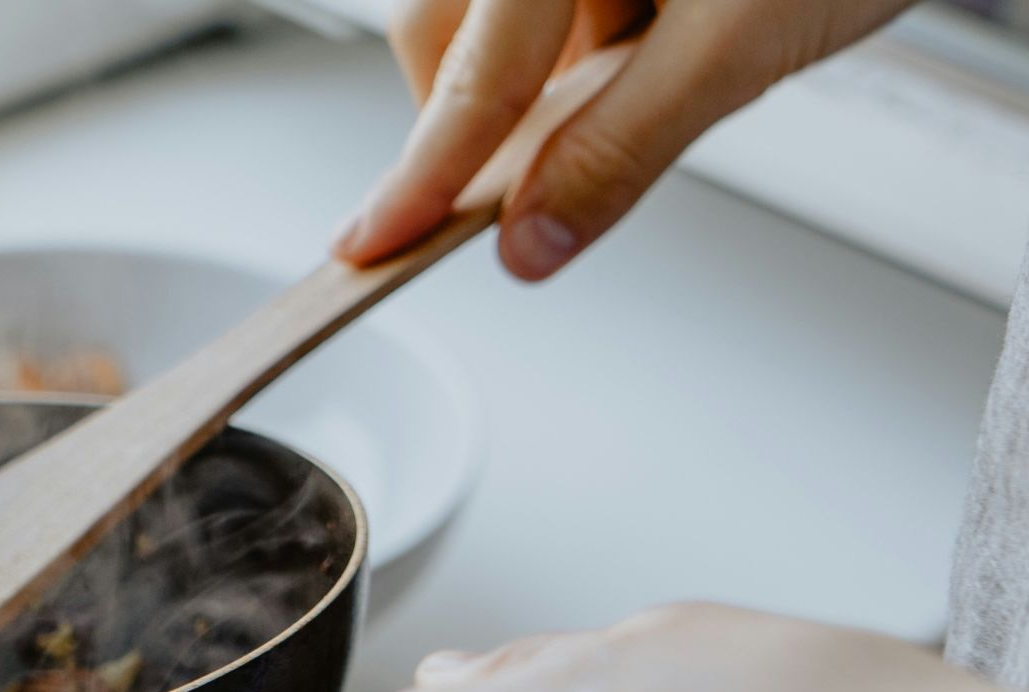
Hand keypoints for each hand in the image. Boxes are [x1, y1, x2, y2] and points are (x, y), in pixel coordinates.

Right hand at [338, 0, 917, 278]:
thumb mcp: (743, 43)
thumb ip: (623, 146)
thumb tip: (530, 239)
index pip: (471, 76)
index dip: (422, 175)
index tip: (372, 243)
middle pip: (444, 32)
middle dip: (482, 112)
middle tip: (538, 170)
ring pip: (491, 19)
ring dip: (542, 73)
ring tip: (654, 60)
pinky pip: (546, 2)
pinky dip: (583, 38)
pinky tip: (660, 28)